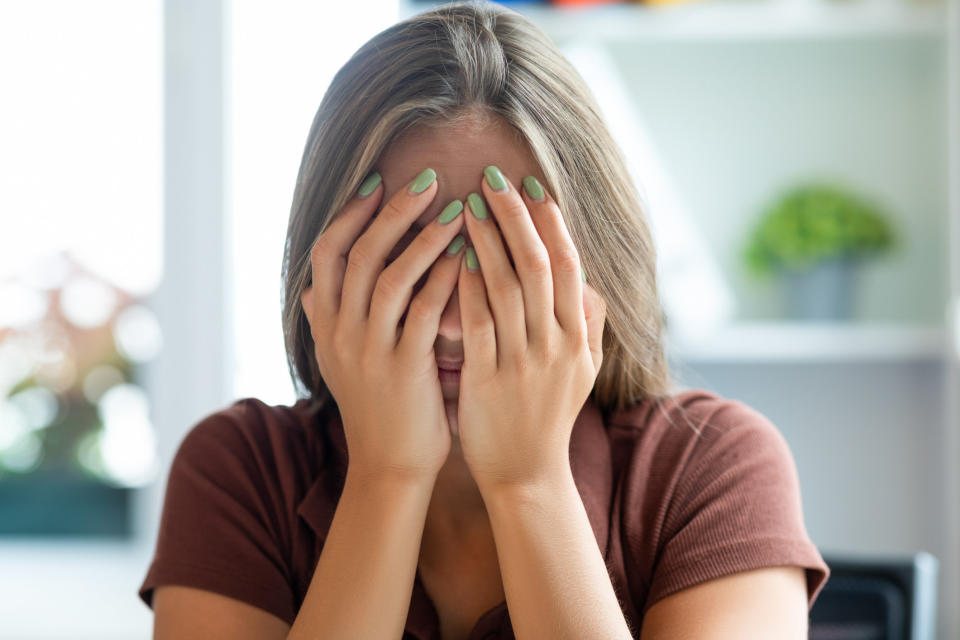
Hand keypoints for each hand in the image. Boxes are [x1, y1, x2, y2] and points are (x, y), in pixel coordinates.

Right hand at [300, 168, 465, 480]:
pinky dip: (444, 277)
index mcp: (325, 325)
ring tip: (456, 206)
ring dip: (423, 236)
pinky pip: (423, 311)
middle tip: (428, 178)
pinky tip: (467, 254)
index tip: (378, 180)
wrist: (389, 467)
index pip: (327, 252)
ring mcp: (368, 349)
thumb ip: (327, 323)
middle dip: (392, 210)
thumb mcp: (340, 364)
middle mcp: (339, 332)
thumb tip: (310, 292)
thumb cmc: (377, 409)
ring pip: (388, 276)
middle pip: (356, 253)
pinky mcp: (402, 367)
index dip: (351, 213)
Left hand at [455, 167, 606, 489]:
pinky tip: (452, 256)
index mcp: (578, 338)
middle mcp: (556, 345)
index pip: (568, 265)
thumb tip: (586, 280)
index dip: (551, 222)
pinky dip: (466, 286)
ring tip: (466, 203)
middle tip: (492, 177)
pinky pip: (477, 323)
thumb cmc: (548, 417)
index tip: (531, 185)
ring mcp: (523, 362)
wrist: (526, 474)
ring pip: (506, 287)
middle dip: (515, 216)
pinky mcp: (488, 379)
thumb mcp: (583, 371)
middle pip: (537, 265)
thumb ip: (588, 323)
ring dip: (487, 240)